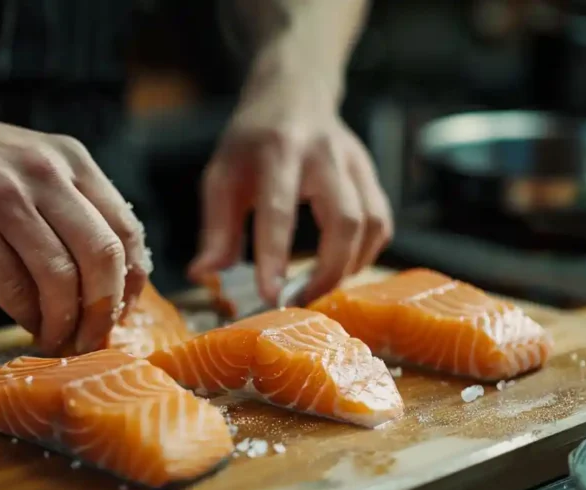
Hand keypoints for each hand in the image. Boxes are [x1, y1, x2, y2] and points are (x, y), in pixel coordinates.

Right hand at [0, 98, 150, 354]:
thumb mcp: (25, 163)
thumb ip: (65, 203)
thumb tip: (104, 276)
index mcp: (69, 159)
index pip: (126, 229)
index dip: (132, 282)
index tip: (123, 314)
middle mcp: (44, 173)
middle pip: (102, 257)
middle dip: (103, 311)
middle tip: (93, 340)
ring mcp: (3, 197)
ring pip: (59, 277)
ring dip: (63, 322)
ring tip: (57, 340)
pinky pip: (12, 285)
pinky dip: (26, 316)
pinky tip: (27, 325)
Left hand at [188, 56, 392, 304]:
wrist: (293, 92)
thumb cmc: (251, 142)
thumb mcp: (221, 176)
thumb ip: (216, 228)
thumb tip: (203, 275)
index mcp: (277, 150)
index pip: (279, 210)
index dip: (274, 256)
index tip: (269, 295)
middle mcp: (324, 153)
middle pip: (345, 220)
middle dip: (327, 271)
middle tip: (299, 300)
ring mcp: (355, 162)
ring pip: (372, 224)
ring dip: (348, 267)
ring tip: (317, 289)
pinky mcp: (372, 173)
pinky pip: (382, 223)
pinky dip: (365, 254)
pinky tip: (339, 268)